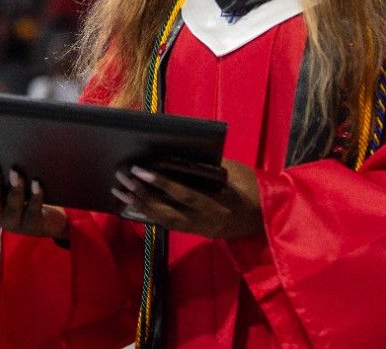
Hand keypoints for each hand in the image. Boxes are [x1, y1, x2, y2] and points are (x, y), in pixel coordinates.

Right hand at [0, 164, 68, 241]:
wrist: (51, 218)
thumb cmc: (26, 190)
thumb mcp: (12, 176)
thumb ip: (3, 160)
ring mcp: (14, 222)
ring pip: (11, 205)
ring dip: (14, 187)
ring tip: (17, 171)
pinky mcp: (33, 225)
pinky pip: (33, 209)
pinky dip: (36, 195)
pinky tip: (38, 182)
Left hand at [111, 158, 262, 238]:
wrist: (266, 215)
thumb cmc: (251, 186)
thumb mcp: (233, 171)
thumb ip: (205, 165)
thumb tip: (172, 154)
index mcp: (219, 205)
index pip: (185, 195)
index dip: (161, 183)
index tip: (140, 169)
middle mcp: (206, 222)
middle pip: (167, 211)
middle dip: (142, 194)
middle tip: (122, 176)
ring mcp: (199, 230)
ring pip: (163, 220)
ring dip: (139, 204)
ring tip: (119, 188)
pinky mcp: (195, 232)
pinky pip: (167, 224)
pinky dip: (148, 212)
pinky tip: (132, 201)